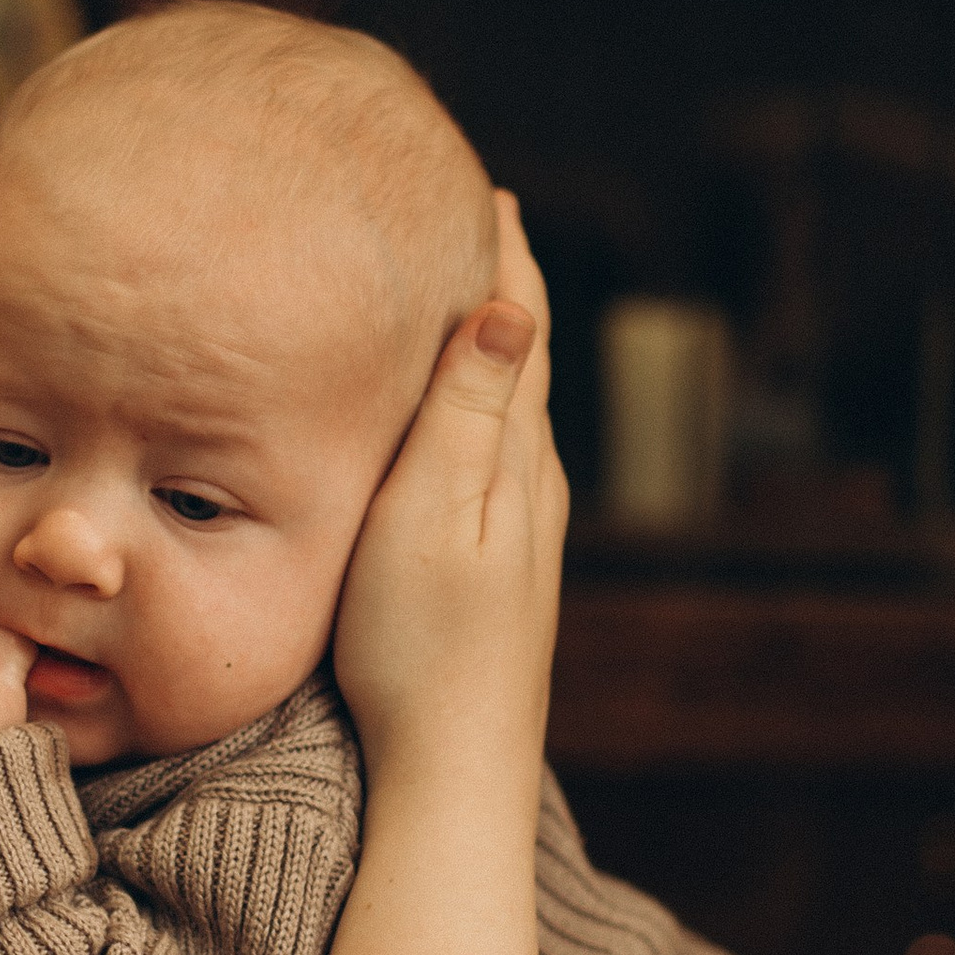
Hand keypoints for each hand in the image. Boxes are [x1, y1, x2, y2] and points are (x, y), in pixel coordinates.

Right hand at [332, 195, 566, 793]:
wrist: (451, 774)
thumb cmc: (422, 648)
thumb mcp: (433, 514)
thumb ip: (470, 412)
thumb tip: (514, 305)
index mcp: (520, 460)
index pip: (520, 327)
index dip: (502, 252)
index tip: (477, 181)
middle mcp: (532, 489)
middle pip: (522, 359)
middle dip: (498, 283)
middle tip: (466, 211)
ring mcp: (517, 536)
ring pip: (508, 410)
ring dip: (487, 345)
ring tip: (456, 293)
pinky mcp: (493, 574)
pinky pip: (490, 457)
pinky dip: (472, 407)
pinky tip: (448, 419)